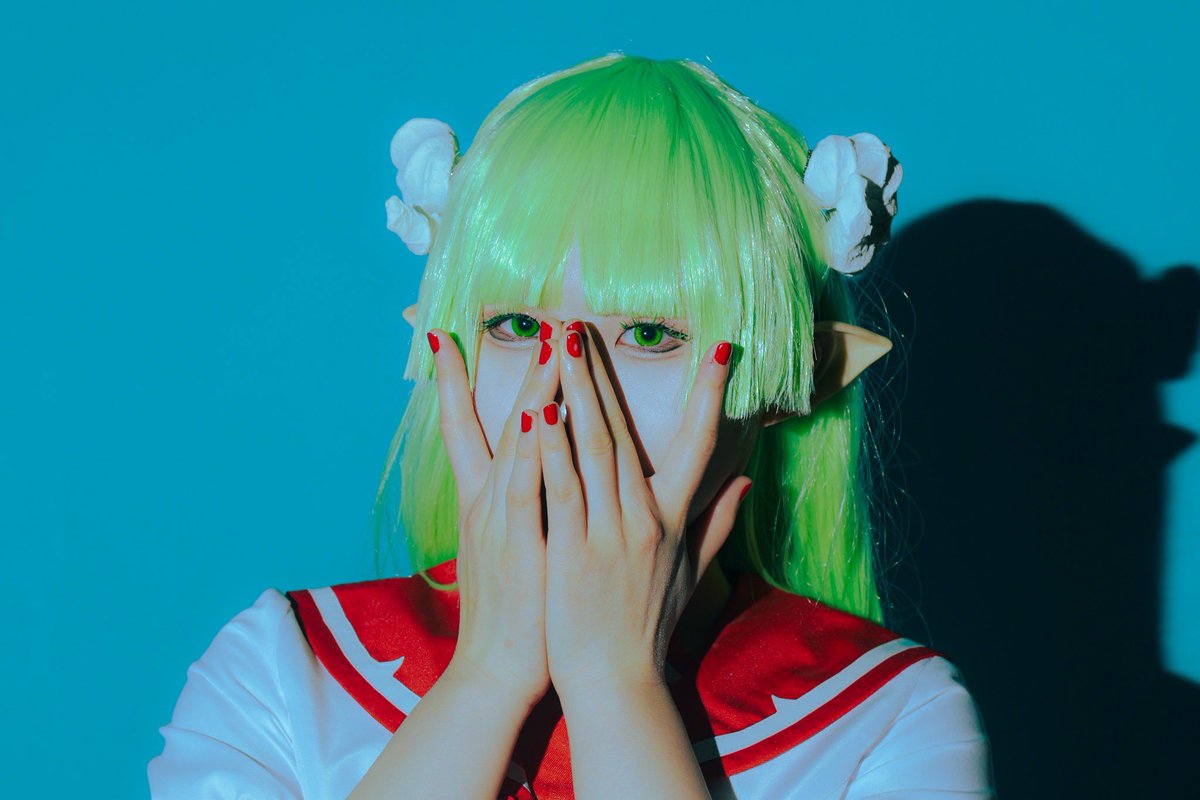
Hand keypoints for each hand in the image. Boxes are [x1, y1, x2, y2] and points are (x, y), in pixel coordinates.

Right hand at [427, 328, 559, 708]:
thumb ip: (528, 506)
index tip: (447, 334)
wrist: (497, 669)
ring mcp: (497, 519)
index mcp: (487, 499)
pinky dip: (529, 451)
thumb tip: (539, 477)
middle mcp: (486, 499)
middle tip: (539, 318)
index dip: (456, 381)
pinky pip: (522, 488)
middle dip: (521, 368)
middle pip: (498, 420)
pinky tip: (539, 414)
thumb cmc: (519, 609)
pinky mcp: (516, 544)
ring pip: (517, 442)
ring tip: (549, 344)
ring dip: (533, 390)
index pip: (465, 427)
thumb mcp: (518, 548)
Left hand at [537, 324, 749, 696]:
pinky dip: (551, 447)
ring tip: (559, 345)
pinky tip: (538, 410)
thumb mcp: (693, 574)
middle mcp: (645, 519)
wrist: (617, 682)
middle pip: (625, 433)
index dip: (711, 397)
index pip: (701, 445)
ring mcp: (609, 533)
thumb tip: (746, 480)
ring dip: (576, 393)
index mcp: (674, 520)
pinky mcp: (573, 551)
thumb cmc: (649, 627)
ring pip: (594, 450)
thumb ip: (718, 523)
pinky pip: (562, 488)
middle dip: (604, 375)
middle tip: (585, 325)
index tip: (720, 350)